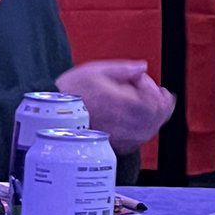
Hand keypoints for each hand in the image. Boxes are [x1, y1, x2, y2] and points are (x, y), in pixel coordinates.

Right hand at [56, 60, 175, 151]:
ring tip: (154, 107)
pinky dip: (144, 131)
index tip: (155, 86)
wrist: (49, 116)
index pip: (150, 103)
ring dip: (155, 118)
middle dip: (162, 106)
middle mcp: (118, 122)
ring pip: (146, 132)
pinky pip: (135, 142)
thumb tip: (143, 68)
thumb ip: (123, 69)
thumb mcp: (95, 70)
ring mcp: (115, 137)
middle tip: (164, 97)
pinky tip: (141, 122)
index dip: (156, 93)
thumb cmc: (70, 92)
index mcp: (116, 102)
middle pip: (153, 120)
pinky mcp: (109, 147)